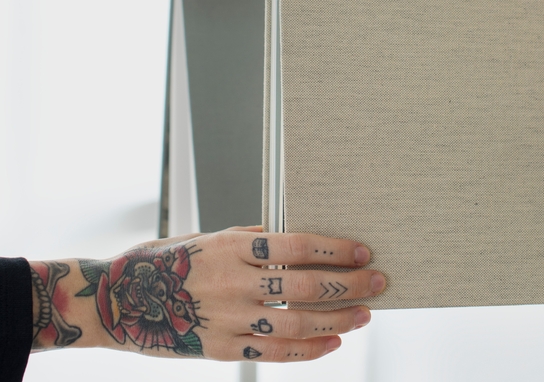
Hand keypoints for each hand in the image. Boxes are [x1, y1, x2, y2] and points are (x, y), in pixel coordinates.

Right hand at [30, 226, 383, 363]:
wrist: (118, 301)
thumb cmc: (167, 261)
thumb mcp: (210, 237)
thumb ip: (253, 240)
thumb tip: (295, 239)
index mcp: (232, 246)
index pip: (297, 245)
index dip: (335, 249)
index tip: (363, 251)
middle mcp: (233, 282)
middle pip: (304, 285)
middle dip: (348, 284)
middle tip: (377, 282)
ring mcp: (227, 319)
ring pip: (295, 324)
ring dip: (336, 320)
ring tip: (363, 315)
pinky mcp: (220, 350)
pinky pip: (272, 355)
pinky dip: (307, 352)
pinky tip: (331, 344)